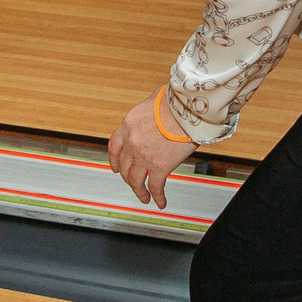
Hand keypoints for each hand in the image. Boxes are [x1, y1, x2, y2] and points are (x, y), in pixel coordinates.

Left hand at [107, 90, 188, 210]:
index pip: (114, 147)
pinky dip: (157, 197)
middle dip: (127, 177)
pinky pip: (155, 186)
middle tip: (133, 183)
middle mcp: (132, 142)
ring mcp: (143, 156)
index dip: (114, 160)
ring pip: (135, 180)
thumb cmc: (176, 101)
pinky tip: (160, 202)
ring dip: (139, 191)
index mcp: (128, 125)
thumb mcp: (154, 99)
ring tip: (143, 197)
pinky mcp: (159, 167)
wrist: (187, 108)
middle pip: (124, 166)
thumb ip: (149, 109)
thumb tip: (156, 107)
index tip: (116, 168)